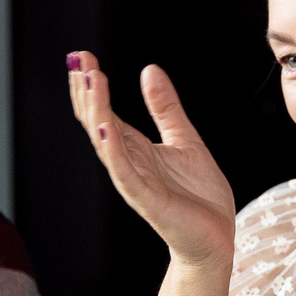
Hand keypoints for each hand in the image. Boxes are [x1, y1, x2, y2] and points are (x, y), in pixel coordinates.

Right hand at [69, 55, 237, 267]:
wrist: (216, 239)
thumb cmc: (199, 197)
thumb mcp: (185, 139)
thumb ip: (165, 108)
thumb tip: (149, 70)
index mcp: (135, 149)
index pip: (105, 111)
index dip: (94, 84)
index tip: (83, 55)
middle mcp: (128, 163)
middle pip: (97, 121)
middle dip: (87, 91)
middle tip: (78, 59)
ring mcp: (134, 181)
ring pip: (106, 142)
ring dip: (96, 111)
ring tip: (90, 80)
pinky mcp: (146, 200)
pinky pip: (123, 171)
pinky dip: (112, 149)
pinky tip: (105, 126)